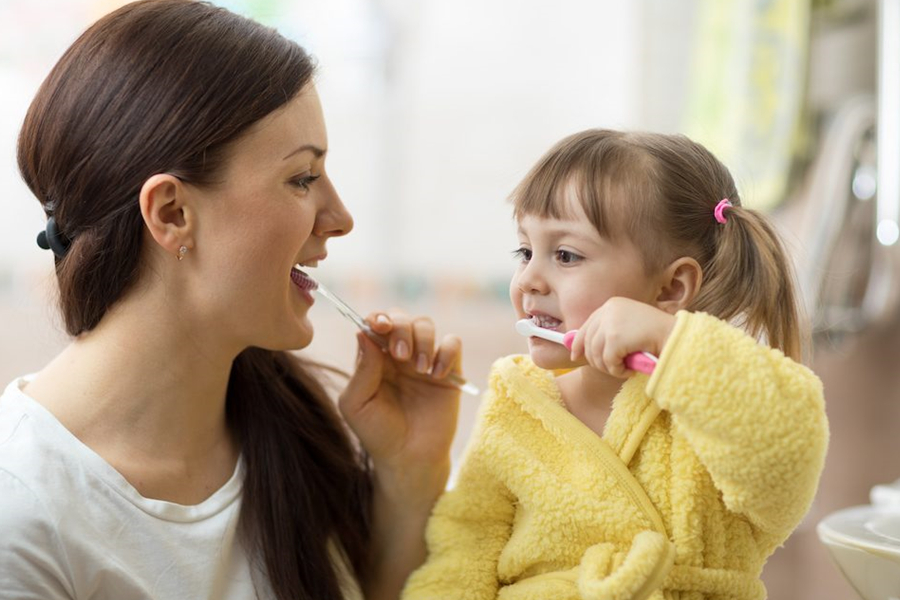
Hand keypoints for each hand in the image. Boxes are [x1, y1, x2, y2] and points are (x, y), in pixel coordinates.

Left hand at [339, 310, 461, 502]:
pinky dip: (446, 353)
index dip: (378, 317)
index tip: (380, 327)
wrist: (408, 458)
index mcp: (374, 357)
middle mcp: (398, 354)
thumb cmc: (377, 432)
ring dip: (423, 341)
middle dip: (402, 328)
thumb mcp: (357, 404)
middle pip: (402, 317)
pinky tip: (437, 376)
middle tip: (400, 355)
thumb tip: (363, 332)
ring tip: (421, 370)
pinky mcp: (449, 371)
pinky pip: (453, 343)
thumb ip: (361, 369)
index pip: (375, 323)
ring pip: (426, 325)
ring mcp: (424, 360)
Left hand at [568, 297, 675, 377]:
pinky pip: (608, 363)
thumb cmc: (657, 336)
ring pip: (596, 355)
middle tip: (612, 368)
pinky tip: (629, 369)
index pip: (587, 325)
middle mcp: (608, 310)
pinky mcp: (615, 338)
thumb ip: (608, 332)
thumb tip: (577, 348)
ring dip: (609, 368)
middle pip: (588, 342)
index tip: (576, 355)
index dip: (579, 342)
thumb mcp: (629, 327)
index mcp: (612, 304)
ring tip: (624, 368)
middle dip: (596, 360)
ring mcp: (610, 323)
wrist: (678, 337)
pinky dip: (617, 371)